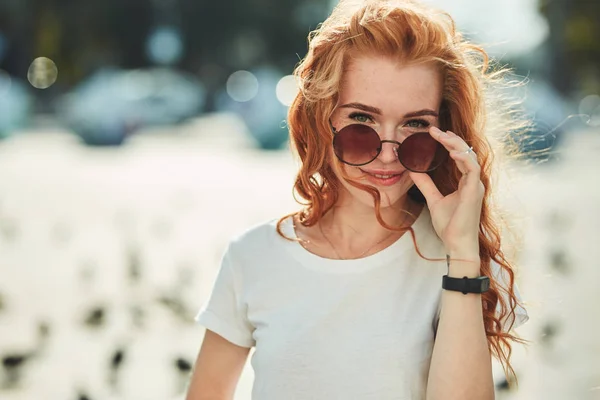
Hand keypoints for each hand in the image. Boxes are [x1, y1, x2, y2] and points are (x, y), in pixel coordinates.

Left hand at [408, 126, 483, 255]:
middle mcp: (473, 181)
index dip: (448, 143)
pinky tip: (451, 152)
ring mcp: (476, 186)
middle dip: (451, 139)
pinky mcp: (475, 191)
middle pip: (465, 152)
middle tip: (434, 130)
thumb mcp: (433, 199)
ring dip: (455, 144)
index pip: (460, 156)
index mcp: (466, 182)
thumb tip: (413, 171)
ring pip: (469, 156)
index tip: (433, 133)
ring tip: (441, 136)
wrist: (456, 243)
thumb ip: (426, 184)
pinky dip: (463, 158)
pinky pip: (472, 169)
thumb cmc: (449, 225)